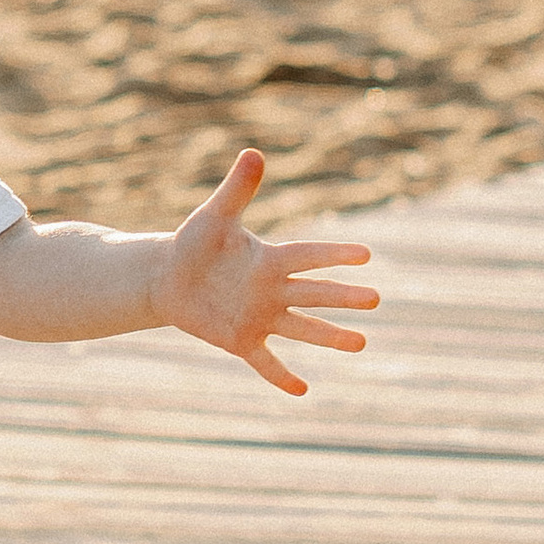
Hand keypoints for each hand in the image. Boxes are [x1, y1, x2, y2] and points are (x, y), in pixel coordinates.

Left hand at [157, 148, 377, 399]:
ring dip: (329, 337)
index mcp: (270, 260)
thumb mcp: (215, 216)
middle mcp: (273, 290)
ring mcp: (260, 318)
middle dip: (343, 297)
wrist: (168, 277)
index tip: (366, 254)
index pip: (308, 256)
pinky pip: (265, 361)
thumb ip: (237, 190)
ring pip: (301, 329)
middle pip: (314, 293)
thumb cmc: (195, 243)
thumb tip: (254, 152)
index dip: (334, 254)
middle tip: (376, 299)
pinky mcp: (241, 340)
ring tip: (361, 343)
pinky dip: (281, 376)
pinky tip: (303, 391)